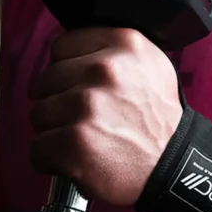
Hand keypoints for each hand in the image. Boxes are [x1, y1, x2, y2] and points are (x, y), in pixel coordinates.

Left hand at [29, 28, 182, 206]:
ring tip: (85, 140)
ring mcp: (88, 105)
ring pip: (39, 114)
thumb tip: (72, 52)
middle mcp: (105, 69)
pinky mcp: (75, 141)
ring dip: (55, 131)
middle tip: (88, 119)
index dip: (68, 71)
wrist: (174, 167)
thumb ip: (113, 50)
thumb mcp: (151, 66)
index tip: (81, 88)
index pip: (62, 46)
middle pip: (47, 80)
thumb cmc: (159, 123)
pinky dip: (50, 160)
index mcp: (124, 44)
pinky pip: (37, 148)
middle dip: (60, 103)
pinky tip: (75, 160)